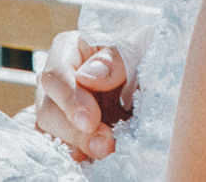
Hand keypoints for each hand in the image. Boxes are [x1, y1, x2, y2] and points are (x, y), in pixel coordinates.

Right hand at [31, 31, 132, 161]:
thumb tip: (88, 76)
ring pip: (51, 133)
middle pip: (48, 110)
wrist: (157, 76)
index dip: (69, 99)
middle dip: (75, 132)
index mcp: (70, 49)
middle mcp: (58, 80)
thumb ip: (114, 59)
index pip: (55, 75)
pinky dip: (78, 152)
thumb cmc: (144, 54)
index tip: (90, 120)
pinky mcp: (68, 130)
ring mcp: (59, 107)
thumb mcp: (136, 48)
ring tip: (106, 150)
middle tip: (105, 144)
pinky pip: (62, 145)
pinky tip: (93, 157)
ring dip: (77, 145)